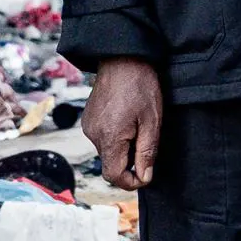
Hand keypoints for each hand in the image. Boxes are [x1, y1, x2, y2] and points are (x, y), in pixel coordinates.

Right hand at [83, 57, 166, 190]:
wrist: (121, 58)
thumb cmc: (140, 86)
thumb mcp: (152, 121)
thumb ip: (147, 152)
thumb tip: (144, 176)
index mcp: (109, 138)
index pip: (114, 176)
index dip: (131, 182)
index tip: (145, 173)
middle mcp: (94, 135)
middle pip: (110, 165)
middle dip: (129, 163)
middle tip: (146, 143)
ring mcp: (88, 126)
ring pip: (107, 152)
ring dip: (123, 149)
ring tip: (138, 127)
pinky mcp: (88, 119)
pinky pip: (102, 138)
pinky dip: (115, 138)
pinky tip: (126, 120)